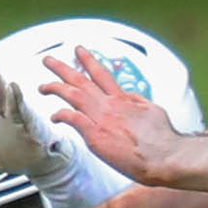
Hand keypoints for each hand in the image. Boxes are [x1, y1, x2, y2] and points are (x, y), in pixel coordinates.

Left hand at [41, 47, 190, 186]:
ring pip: (72, 95)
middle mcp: (109, 104)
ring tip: (42, 86)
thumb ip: (138, 102)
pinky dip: (61, 115)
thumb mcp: (153, 110)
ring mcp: (101, 119)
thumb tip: (131, 96)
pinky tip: (54, 116)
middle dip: (62, 68)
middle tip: (48, 60)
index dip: (87, 60)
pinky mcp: (95, 135)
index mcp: (123, 98)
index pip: (101, 74)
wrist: (164, 155)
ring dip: (55, 88)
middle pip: (81, 80)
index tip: (78, 51)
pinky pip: (72, 119)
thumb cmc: (163, 139)